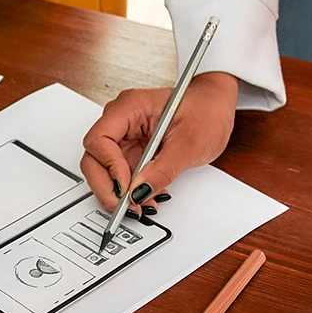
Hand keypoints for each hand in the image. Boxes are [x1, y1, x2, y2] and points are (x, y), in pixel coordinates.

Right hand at [80, 72, 239, 211]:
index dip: (109, 167)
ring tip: (140, 205)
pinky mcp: (131, 149)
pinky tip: (144, 197)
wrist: (216, 106)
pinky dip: (129, 189)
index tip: (126, 187)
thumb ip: (163, 170)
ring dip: (118, 192)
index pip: (99, 139)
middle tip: (125, 206)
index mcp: (131, 107)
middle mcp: (122, 120)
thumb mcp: (189, 144)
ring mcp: (125, 135)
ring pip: (104, 169)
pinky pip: (120, 173)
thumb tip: (140, 191)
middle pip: (94, 157)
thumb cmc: (206, 111)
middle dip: (107, 186)